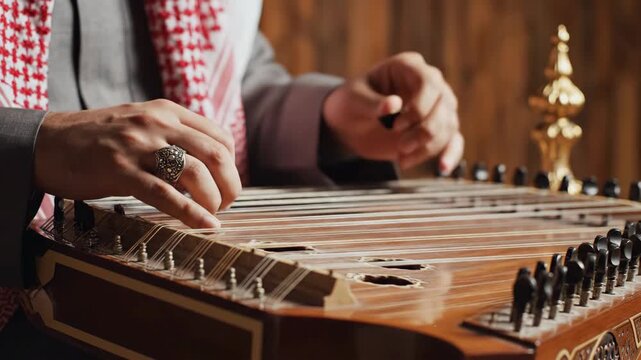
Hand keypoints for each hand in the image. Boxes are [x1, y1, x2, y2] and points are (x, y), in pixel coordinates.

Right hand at [34, 99, 241, 227]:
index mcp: (167, 111)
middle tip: (227, 204)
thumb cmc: (98, 139)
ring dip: (213, 200)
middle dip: (230, 185)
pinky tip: (204, 225)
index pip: (219, 136)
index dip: (232, 165)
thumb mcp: (142, 123)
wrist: (47, 142)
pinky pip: (165, 194)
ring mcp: (138, 146)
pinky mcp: (120, 170)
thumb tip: (209, 165)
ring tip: (212, 215)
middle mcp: (158, 123)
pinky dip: (191, 213)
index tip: (227, 184)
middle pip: (216, 155)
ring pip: (195, 173)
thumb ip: (174, 136)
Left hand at [322, 52, 463, 172]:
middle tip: (400, 146)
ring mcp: (436, 107)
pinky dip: (450, 154)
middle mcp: (429, 83)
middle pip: (444, 106)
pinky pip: (454, 140)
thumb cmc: (350, 104)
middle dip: (424, 131)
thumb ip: (372, 103)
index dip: (418, 106)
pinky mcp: (436, 129)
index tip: (396, 126)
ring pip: (448, 126)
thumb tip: (393, 104)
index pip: (429, 82)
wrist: (349, 126)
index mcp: (408, 66)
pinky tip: (442, 168)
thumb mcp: (353, 100)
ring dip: (429, 146)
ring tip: (402, 157)